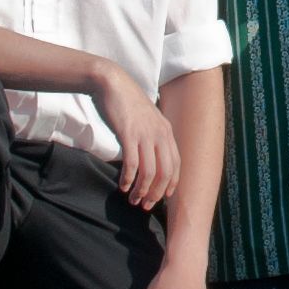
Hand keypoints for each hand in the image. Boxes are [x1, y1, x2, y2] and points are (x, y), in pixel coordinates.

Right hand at [92, 69, 182, 208]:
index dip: (172, 183)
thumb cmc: (126, 103)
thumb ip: (152, 137)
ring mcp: (145, 134)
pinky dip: (129, 178)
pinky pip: (132, 164)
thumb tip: (150, 157)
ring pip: (150, 172)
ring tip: (133, 199)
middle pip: (165, 172)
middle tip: (145, 204)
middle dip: (157, 193)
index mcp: (166, 131)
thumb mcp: (147, 120)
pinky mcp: (129, 134)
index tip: (163, 197)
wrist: (111, 83)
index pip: (176, 164)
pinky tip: (123, 186)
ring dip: (142, 190)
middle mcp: (160, 134)